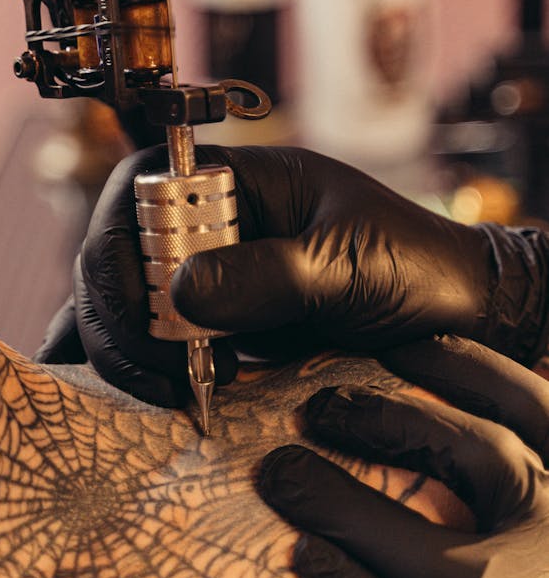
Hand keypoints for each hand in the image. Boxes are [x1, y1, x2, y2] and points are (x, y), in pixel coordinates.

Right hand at [36, 144, 548, 404]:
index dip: (120, 234)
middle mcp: (215, 225)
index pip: (144, 185)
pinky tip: (145, 396)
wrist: (459, 322)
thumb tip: (180, 290)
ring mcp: (213, 279)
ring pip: (127, 301)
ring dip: (124, 346)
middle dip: (118, 308)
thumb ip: (269, 272)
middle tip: (152, 367)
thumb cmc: (417, 269)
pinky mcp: (218, 330)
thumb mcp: (349, 265)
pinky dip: (136, 367)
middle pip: (119, 249)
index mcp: (242, 182)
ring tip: (163, 390)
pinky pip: (155, 342)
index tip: (142, 296)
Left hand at [260, 335, 548, 577]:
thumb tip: (544, 361)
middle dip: (387, 420)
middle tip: (317, 408)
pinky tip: (308, 559)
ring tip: (282, 476)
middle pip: (475, 454)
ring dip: (343, 505)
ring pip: (430, 547)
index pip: (530, 406)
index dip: (463, 367)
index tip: (397, 346)